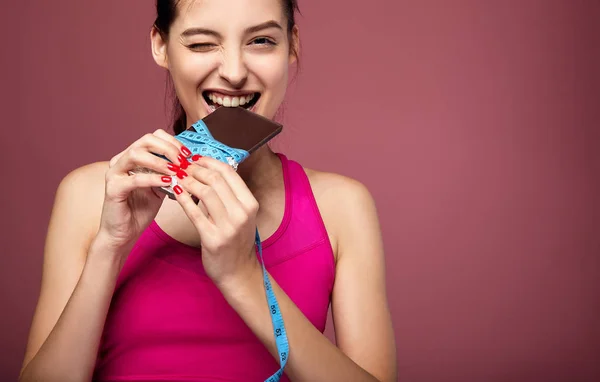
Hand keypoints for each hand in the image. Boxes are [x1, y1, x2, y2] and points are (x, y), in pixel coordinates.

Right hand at [97, 129, 191, 255]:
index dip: (173, 142)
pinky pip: (134, 178)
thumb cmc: (141, 210)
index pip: (153, 137)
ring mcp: (114, 173)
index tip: (188, 154)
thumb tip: (190, 163)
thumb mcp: (161, 187)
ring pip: (136, 154)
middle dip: (168, 148)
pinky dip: (153, 178)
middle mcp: (121, 160)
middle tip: (183, 161)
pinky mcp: (113, 188)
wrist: (124, 233)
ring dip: (160, 161)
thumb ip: (170, 173)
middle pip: (145, 140)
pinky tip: (168, 182)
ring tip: (176, 171)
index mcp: (132, 157)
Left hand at [173, 156, 260, 287]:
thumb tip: (211, 170)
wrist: (238, 272)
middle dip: (195, 169)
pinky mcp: (212, 238)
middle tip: (181, 166)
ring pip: (204, 192)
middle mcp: (242, 213)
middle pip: (215, 179)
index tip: (195, 159)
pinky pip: (194, 212)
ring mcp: (228, 226)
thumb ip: (231, 195)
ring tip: (177, 176)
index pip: (229, 172)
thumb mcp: (242, 215)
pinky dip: (182, 198)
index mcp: (250, 204)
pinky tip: (175, 190)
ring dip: (187, 180)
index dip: (209, 162)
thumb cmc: (237, 241)